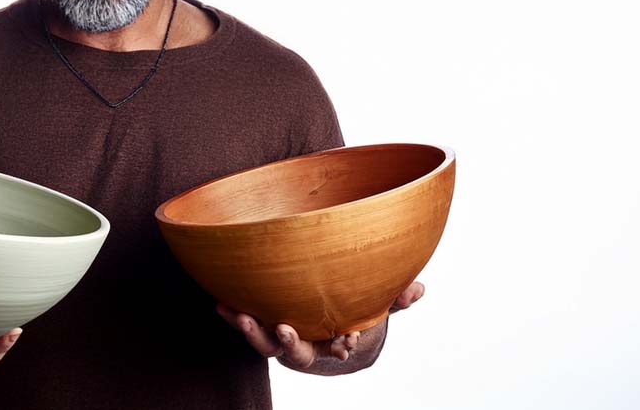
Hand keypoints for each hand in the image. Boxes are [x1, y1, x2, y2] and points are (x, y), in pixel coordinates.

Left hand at [216, 281, 424, 371]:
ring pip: (265, 343)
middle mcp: (306, 346)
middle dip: (290, 343)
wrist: (326, 335)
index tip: (348, 338)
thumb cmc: (351, 318)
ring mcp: (282, 340)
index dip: (344, 346)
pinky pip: (247, 324)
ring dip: (252, 331)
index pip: (341, 348)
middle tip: (285, 331)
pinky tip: (220, 302)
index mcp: (333, 343)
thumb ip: (395, 301)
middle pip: (296, 352)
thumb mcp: (375, 310)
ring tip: (240, 315)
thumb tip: (419, 288)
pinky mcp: (264, 327)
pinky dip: (233, 315)